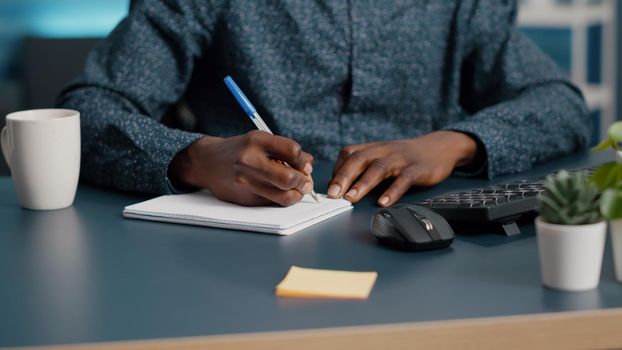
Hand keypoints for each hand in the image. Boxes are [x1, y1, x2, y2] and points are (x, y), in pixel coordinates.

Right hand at [169, 130, 313, 205]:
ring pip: (284, 196)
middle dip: (303, 181)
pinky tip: (281, 192)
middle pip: (288, 178)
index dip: (303, 160)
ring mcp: (246, 182)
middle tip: (305, 181)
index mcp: (256, 140)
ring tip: (297, 189)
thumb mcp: (260, 141)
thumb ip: (285, 151)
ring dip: (297, 194)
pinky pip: (273, 202)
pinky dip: (282, 199)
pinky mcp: (245, 198)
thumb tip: (309, 167)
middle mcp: (249, 160)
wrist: (207, 163)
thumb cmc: (240, 150)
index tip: (303, 164)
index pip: (292, 151)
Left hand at [328, 131, 477, 206]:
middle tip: (332, 194)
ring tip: (351, 198)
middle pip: (359, 160)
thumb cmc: (403, 157)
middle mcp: (383, 150)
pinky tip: (383, 202)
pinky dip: (392, 191)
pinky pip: (403, 180)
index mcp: (372, 148)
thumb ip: (361, 168)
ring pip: (378, 169)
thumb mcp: (380, 157)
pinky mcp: (417, 169)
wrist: (438, 148)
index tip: (327, 189)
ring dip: (363, 184)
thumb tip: (337, 186)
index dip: (336, 171)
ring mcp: (400, 159)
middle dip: (343, 177)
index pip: (348, 155)